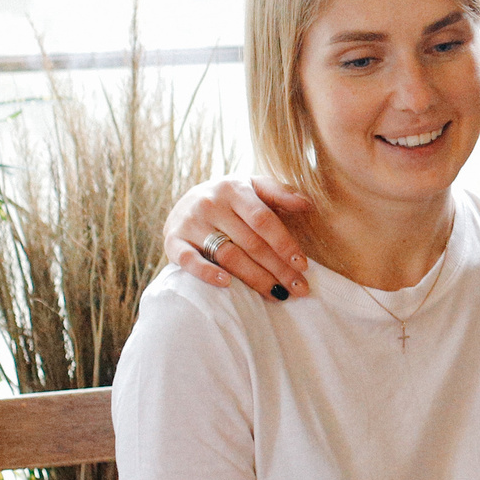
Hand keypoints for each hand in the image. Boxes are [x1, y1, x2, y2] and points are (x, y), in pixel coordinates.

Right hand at [163, 175, 312, 298]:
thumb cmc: (232, 197)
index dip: (284, 244)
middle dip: (278, 268)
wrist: (187, 199)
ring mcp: (190, 223)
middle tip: (298, 288)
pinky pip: (189, 261)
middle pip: (250, 242)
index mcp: (234, 189)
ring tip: (278, 293)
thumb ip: (279, 193)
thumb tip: (307, 204)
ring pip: (227, 255)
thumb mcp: (254, 186)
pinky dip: (207, 273)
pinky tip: (227, 284)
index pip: (264, 220)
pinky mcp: (173, 241)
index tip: (303, 265)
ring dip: (255, 278)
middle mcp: (211, 204)